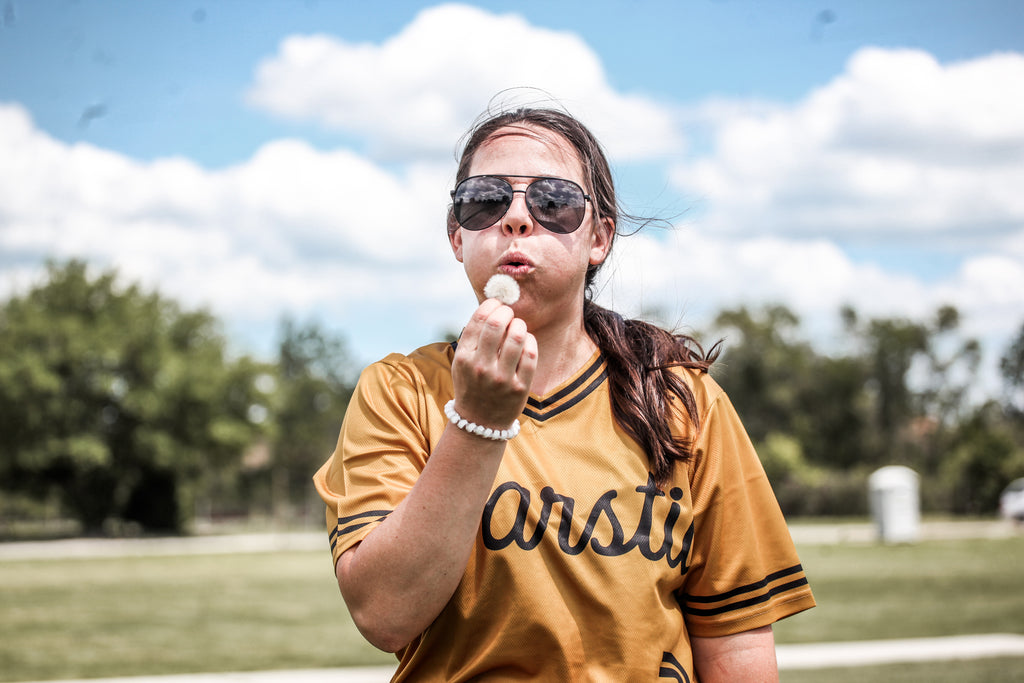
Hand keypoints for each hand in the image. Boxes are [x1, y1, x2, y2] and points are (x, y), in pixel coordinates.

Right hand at [451, 299, 536, 429]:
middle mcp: (481, 367)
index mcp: (464, 357)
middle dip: (506, 311)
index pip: (478, 320)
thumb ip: (473, 337)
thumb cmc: (472, 384)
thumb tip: (493, 305)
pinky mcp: (519, 388)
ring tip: (518, 327)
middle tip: (509, 313)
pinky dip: (530, 342)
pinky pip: (530, 354)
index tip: (497, 304)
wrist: (479, 422)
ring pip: (517, 336)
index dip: (491, 305)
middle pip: (497, 324)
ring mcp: (501, 378)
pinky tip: (526, 342)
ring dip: (520, 325)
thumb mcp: (462, 362)